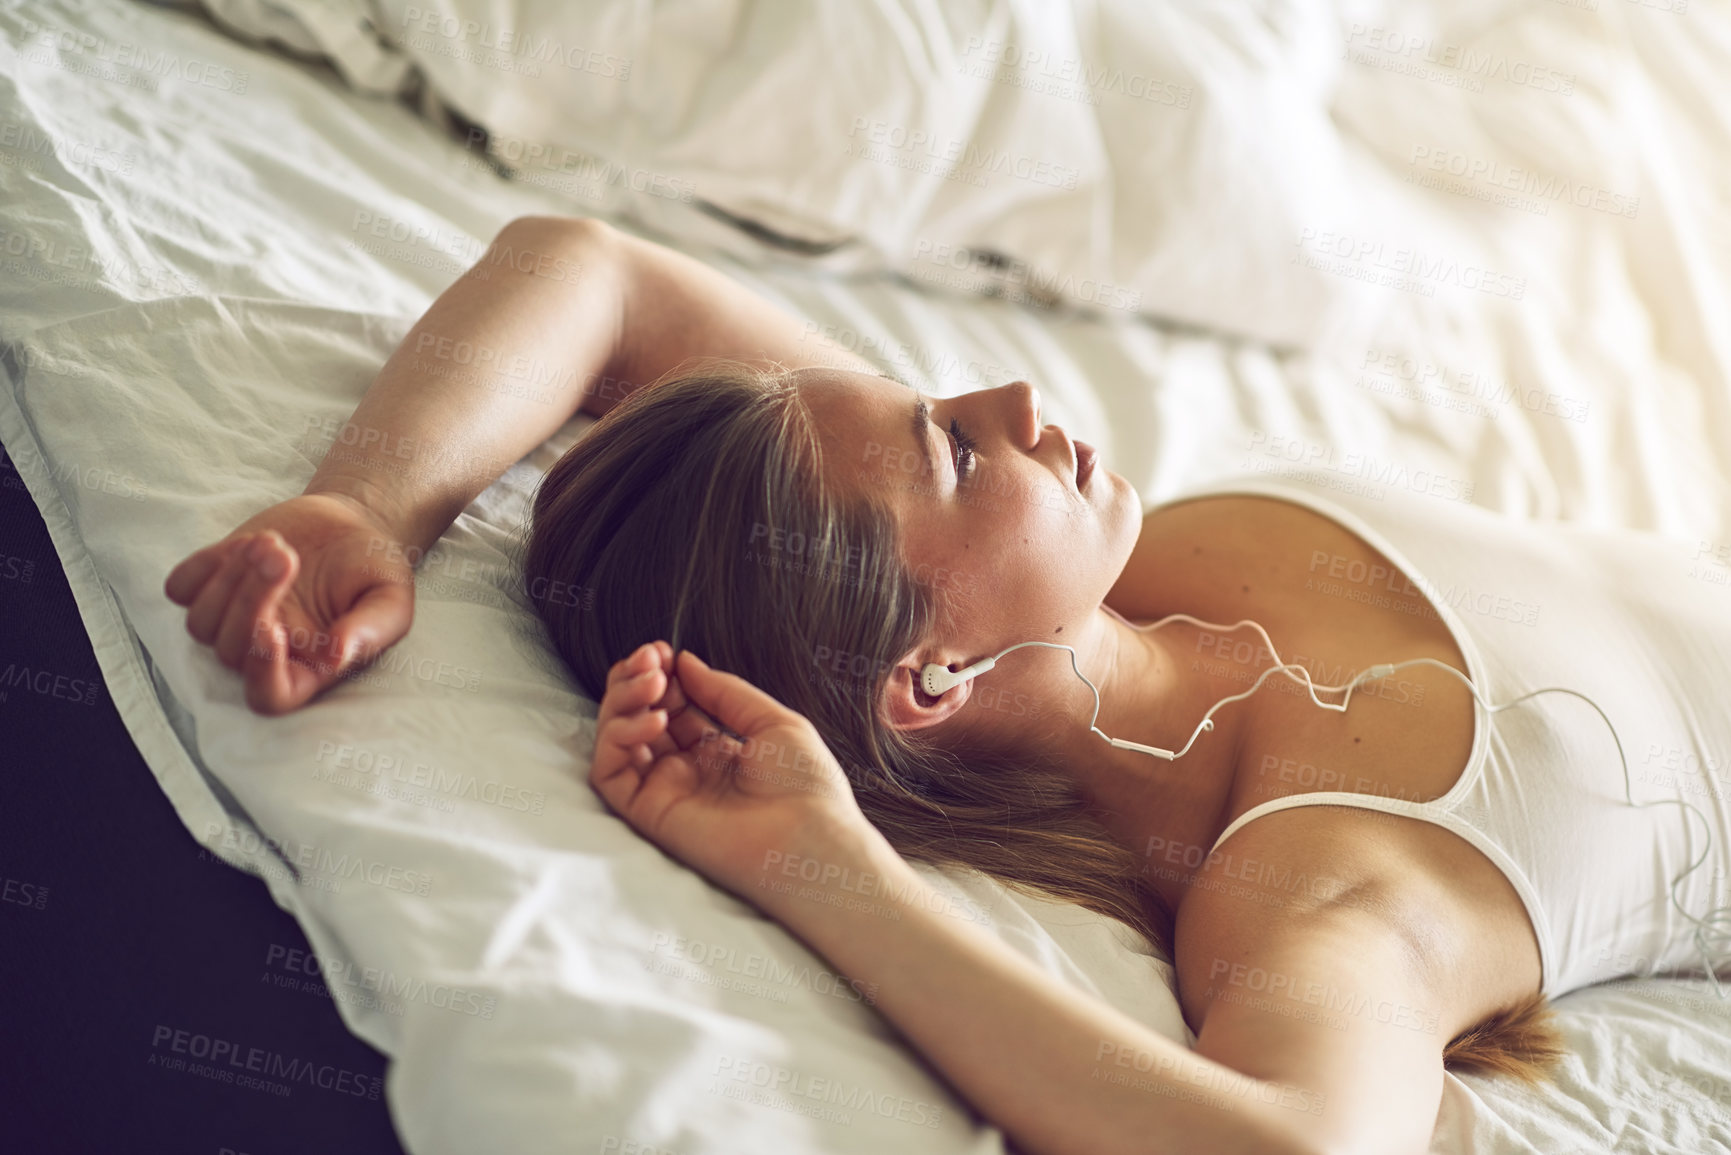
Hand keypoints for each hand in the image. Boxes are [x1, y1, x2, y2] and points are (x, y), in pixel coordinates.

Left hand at [164, 492, 415, 714]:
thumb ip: (369, 630)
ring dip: (231, 579)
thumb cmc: (374, 569)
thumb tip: (337, 656)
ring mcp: (231, 619)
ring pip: (201, 622)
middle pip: (231, 650)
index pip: (269, 695)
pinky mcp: (210, 584)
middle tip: (286, 555)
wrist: (349, 524)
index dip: (261, 672)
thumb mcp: (390, 599)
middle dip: (253, 600)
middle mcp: (263, 652)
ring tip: (274, 542)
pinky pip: (181, 588)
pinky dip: (206, 565)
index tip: (273, 629)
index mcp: (307, 668)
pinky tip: (247, 544)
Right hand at [591, 642, 882, 901]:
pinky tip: (655, 719)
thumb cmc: (807, 786)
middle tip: (651, 658)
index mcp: (716, 751)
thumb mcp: (773, 721)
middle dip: (635, 680)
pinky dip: (619, 737)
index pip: (670, 706)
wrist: (812, 837)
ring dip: (622, 701)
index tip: (666, 651)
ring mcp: (665, 791)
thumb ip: (724, 692)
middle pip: (636, 718)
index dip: (662, 675)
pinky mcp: (649, 813)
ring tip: (653, 681)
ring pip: (616, 740)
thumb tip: (685, 662)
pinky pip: (610, 772)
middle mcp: (685, 771)